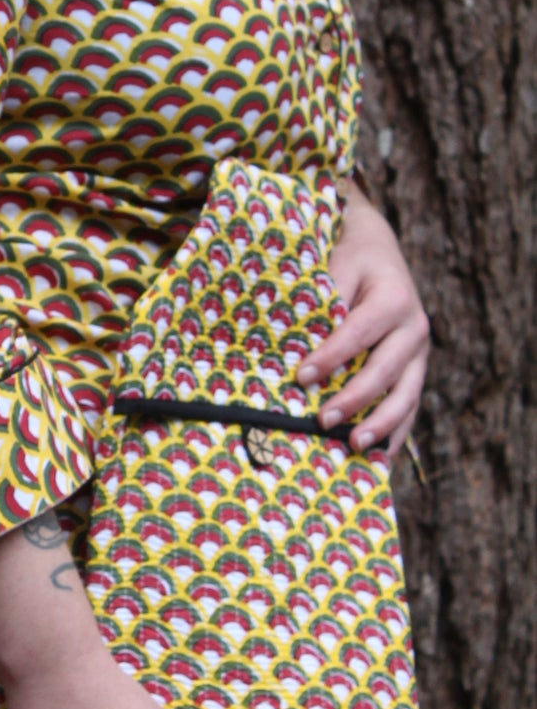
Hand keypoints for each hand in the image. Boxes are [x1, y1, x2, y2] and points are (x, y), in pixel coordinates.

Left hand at [299, 187, 429, 453]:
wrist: (378, 250)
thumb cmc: (347, 261)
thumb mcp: (333, 267)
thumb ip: (321, 300)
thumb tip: (288, 341)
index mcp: (393, 298)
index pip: (359, 333)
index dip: (331, 357)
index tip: (302, 378)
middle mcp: (414, 327)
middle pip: (386, 370)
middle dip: (355, 399)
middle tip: (323, 421)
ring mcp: (419, 352)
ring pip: (406, 395)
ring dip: (381, 424)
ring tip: (355, 448)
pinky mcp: (416, 369)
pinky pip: (409, 406)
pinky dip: (395, 433)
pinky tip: (378, 459)